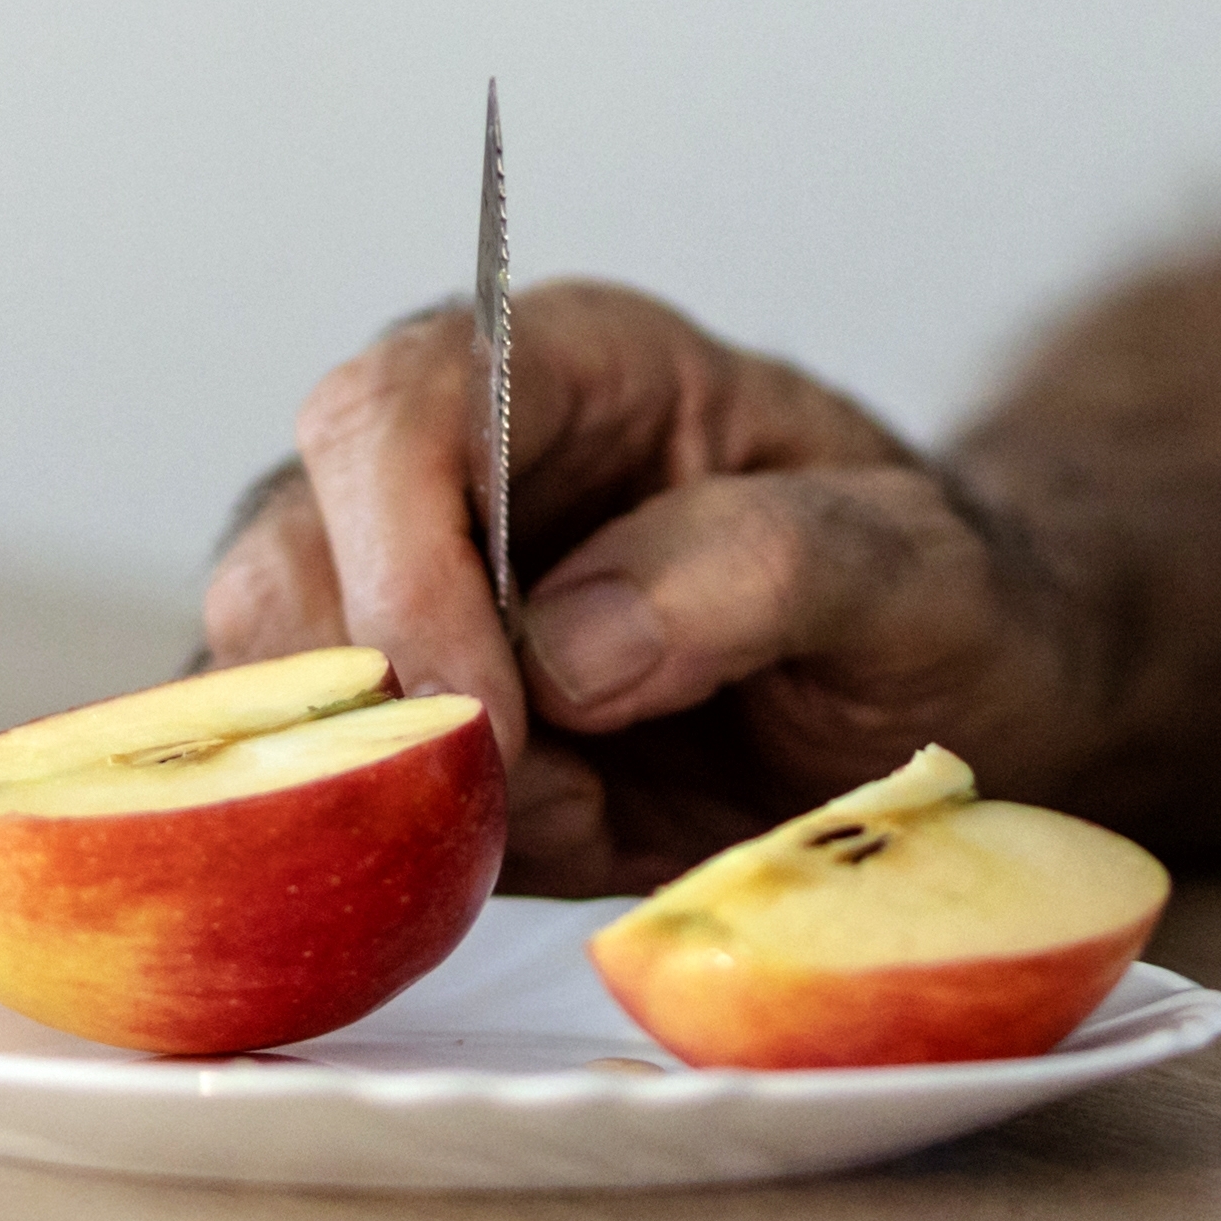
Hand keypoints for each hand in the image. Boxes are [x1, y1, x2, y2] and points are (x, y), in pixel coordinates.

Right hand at [200, 278, 1084, 893]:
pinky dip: (399, 852)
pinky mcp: (404, 741)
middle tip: (560, 791)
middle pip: (287, 554)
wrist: (949, 703)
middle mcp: (453, 471)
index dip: (405, 560)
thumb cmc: (938, 603)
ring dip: (405, 793)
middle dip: (391, 705)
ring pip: (271, 695)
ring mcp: (406, 606)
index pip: (396, 412)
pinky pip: (311, 801)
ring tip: (596, 803)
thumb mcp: (919, 567)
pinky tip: (548, 843)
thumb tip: (570, 647)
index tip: (497, 713)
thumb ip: (768, 567)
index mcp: (573, 368)